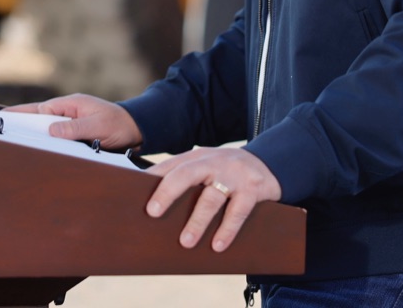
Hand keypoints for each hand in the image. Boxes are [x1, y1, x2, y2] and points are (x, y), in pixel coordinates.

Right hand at [3, 93, 142, 150]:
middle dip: (24, 127)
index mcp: (71, 105)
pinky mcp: (77, 139)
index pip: (41, 110)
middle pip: (40, 121)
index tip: (4, 117)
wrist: (138, 131)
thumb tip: (51, 131)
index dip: (22, 114)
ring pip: (48, 133)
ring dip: (37, 140)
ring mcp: (72, 127)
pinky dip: (49, 148)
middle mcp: (69, 114)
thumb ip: (75, 128)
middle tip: (3, 135)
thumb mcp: (98, 125)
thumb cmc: (119, 124)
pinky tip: (39, 157)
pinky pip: (59, 143)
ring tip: (16, 149)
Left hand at [144, 147, 281, 252]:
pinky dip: (227, 230)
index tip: (133, 195)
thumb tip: (150, 204)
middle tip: (153, 212)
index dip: (152, 180)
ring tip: (186, 242)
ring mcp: (233, 175)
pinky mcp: (252, 189)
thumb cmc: (227, 172)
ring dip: (197, 221)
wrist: (269, 165)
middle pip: (186, 174)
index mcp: (197, 158)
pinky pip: (237, 211)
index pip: (170, 167)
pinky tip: (218, 245)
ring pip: (211, 197)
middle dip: (168, 192)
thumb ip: (184, 178)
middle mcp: (213, 163)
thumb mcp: (206, 167)